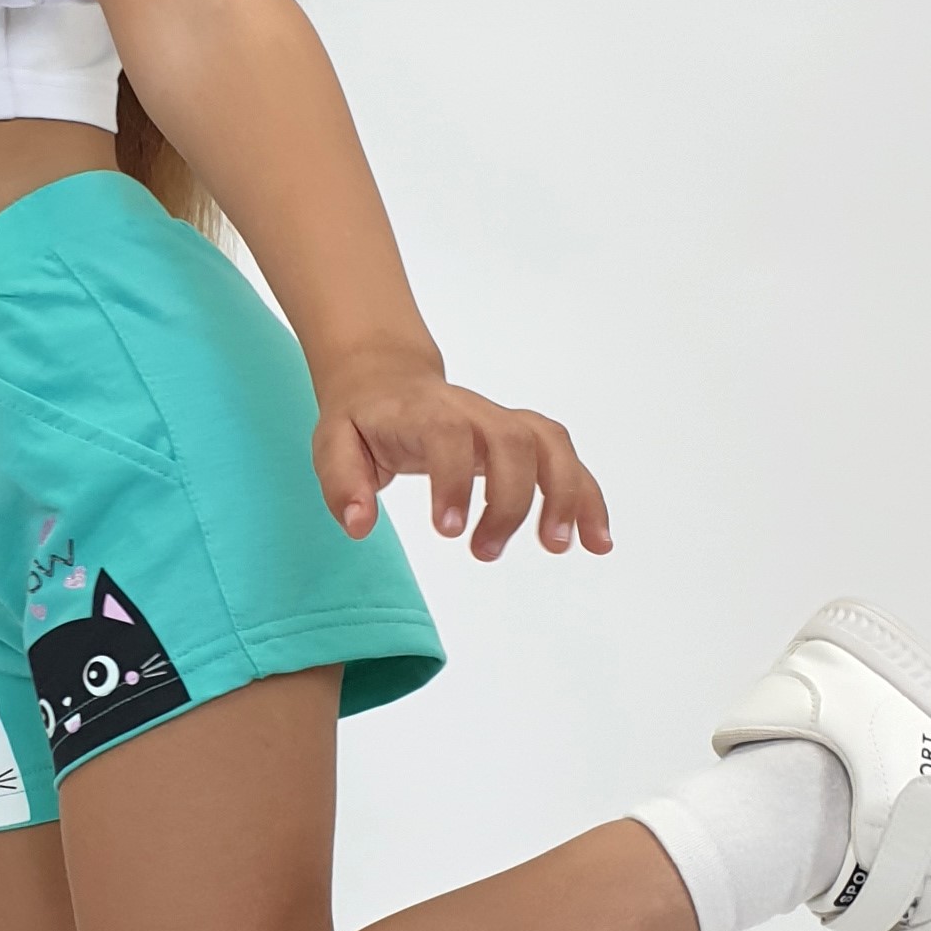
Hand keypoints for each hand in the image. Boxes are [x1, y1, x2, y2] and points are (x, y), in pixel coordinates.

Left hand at [312, 350, 610, 558]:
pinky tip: (598, 542)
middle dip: (510, 498)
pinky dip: (588, 497)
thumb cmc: (362, 420)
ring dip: (565, 494)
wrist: (388, 378)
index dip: (454, 480)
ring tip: (559, 546)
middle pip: (511, 439)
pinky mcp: (524, 439)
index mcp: (424, 412)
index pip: (449, 435)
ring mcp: (504, 422)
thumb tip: (359, 526)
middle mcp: (472, 412)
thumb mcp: (332, 444)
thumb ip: (342, 483)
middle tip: (485, 551)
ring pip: (550, 444)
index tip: (449, 531)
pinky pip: (566, 460)